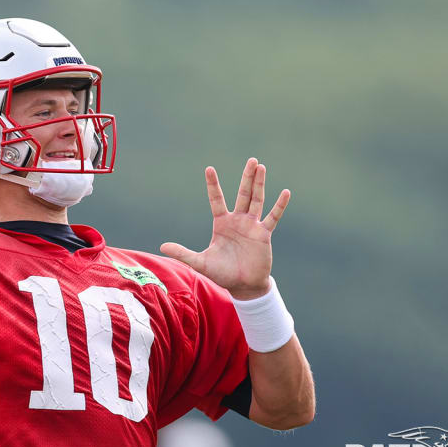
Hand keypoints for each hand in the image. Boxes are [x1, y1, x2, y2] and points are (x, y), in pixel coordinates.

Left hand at [160, 158, 290, 299]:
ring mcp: (252, 226)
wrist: (242, 286)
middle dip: (247, 177)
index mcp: (222, 223)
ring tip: (261, 167)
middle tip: (252, 160)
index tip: (209, 168)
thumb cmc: (222, 273)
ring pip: (256, 200)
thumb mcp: (200, 262)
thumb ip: (183, 253)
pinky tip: (285, 192)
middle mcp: (238, 220)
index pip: (216, 199)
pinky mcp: (264, 234)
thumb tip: (162, 247)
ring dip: (259, 184)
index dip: (213, 184)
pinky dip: (279, 205)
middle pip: (243, 193)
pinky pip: (273, 217)